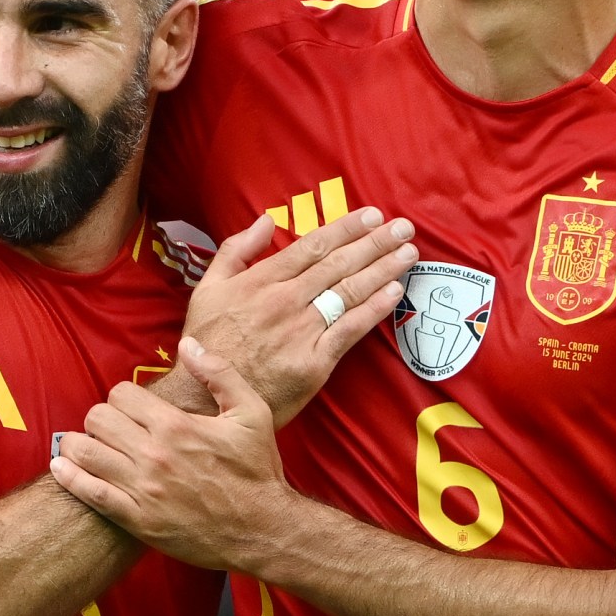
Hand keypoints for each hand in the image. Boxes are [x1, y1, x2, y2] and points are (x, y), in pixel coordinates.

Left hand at [51, 338, 293, 569]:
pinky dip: (70, 477)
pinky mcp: (137, 520)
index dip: (123, 396)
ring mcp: (143, 489)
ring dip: (79, 444)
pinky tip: (62, 467)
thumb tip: (188, 344)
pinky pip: (90, 493)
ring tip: (87, 445)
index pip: (121, 393)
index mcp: (177, 425)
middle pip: (97, 419)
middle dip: (101, 418)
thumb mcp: (252, 413)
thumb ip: (219, 373)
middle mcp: (154, 455)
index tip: (133, 408)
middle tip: (113, 428)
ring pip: (85, 452)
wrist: (263, 530)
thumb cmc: (258, 471)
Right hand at [181, 206, 415, 425]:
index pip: (312, 246)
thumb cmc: (207, 343)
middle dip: (374, 243)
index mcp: (261, 281)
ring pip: (349, 292)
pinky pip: (350, 330)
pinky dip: (373, 309)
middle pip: (338, 264)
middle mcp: (285, 301)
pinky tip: (394, 292)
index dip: (346, 228)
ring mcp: (302, 331)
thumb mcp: (208, 288)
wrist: (206, 400)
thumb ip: (236, 250)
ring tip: (408, 253)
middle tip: (403, 227)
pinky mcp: (314, 362)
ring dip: (382, 269)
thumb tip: (265, 219)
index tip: (372, 215)